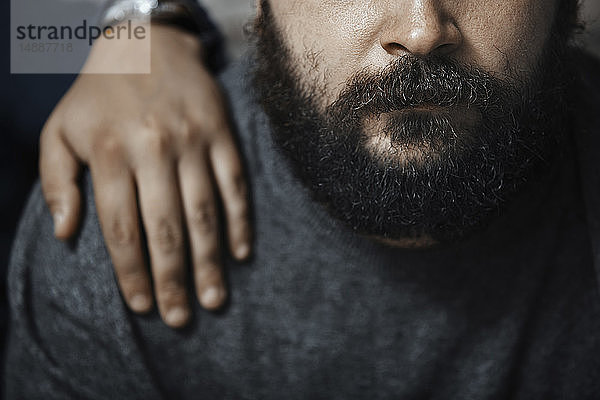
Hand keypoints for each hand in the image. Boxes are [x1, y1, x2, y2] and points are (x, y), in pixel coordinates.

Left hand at [39, 24, 250, 327]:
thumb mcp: (60, 128)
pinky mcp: (222, 134)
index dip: (131, 272)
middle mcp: (153, 149)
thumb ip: (56, 181)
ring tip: (214, 299)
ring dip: (210, 262)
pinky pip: (235, 184)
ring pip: (204, 213)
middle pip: (165, 229)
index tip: (139, 305)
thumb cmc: (98, 93)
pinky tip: (240, 253)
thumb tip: (64, 234)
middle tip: (180, 317)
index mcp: (110, 152)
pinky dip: (240, 221)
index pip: (120, 228)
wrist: (146, 42)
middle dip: (172, 280)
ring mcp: (193, 141)